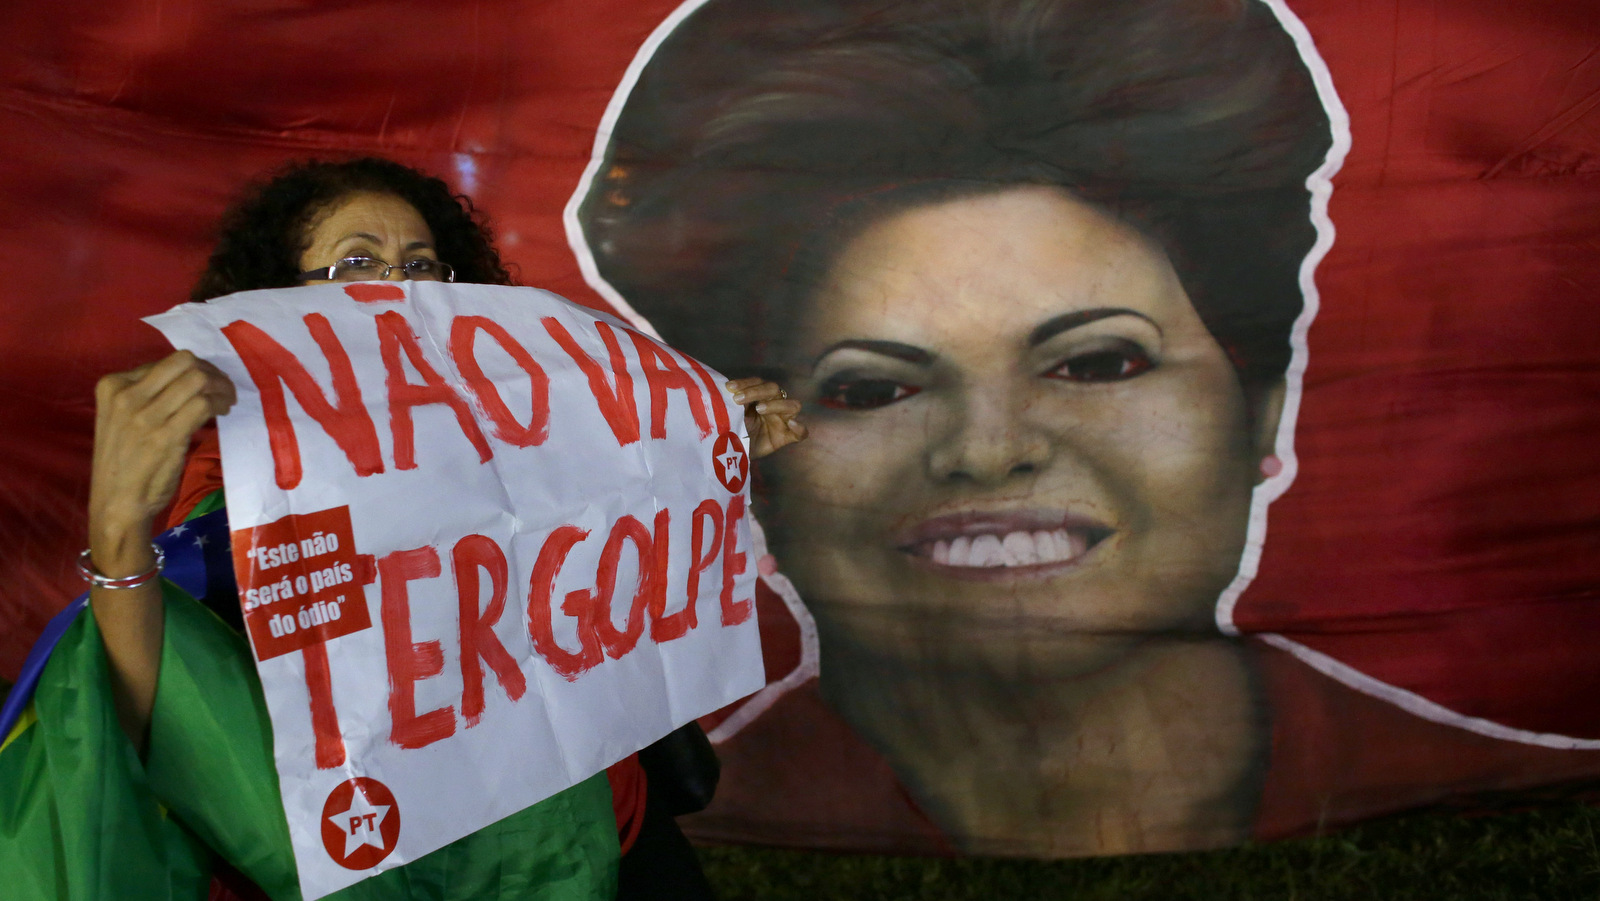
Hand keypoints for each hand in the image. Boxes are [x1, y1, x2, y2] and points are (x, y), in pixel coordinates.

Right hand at [89, 351, 235, 573]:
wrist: (115, 502)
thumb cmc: (122, 462)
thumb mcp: (121, 418)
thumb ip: (146, 394)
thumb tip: (189, 378)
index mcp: (112, 385)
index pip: (166, 362)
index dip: (195, 369)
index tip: (207, 383)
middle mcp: (126, 394)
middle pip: (185, 363)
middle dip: (212, 372)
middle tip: (223, 389)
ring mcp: (144, 414)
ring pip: (198, 380)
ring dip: (221, 388)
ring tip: (226, 402)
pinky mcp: (166, 434)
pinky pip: (204, 404)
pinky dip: (220, 403)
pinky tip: (222, 412)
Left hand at [727, 377, 806, 458]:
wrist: (735, 453)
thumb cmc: (735, 430)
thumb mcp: (732, 415)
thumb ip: (732, 404)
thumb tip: (724, 391)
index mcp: (760, 396)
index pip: (757, 382)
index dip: (745, 383)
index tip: (729, 387)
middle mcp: (774, 404)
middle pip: (773, 389)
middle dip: (756, 391)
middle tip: (738, 399)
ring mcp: (784, 420)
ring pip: (793, 406)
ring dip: (777, 405)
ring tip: (760, 409)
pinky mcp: (788, 437)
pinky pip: (801, 432)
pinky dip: (799, 428)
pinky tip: (792, 425)